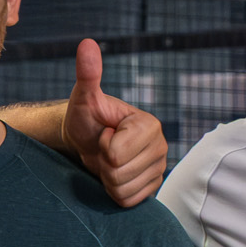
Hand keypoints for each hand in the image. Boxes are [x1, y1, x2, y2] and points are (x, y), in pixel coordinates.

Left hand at [64, 40, 167, 207]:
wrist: (88, 141)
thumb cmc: (86, 118)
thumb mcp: (84, 97)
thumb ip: (88, 74)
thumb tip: (86, 44)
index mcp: (149, 125)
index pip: (115, 154)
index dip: (102, 146)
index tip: (105, 133)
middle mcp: (161, 146)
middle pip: (119, 174)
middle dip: (104, 164)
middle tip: (104, 149)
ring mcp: (158, 169)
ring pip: (123, 190)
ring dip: (108, 180)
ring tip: (108, 162)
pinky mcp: (151, 187)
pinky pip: (127, 202)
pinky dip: (115, 193)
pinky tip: (115, 175)